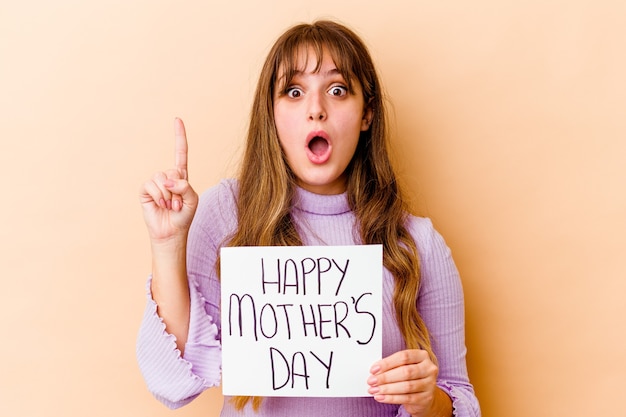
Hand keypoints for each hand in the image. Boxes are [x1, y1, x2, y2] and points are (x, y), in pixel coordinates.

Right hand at [139, 118, 198, 243]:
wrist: (171, 232)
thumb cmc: (184, 216)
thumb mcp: (193, 200)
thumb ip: (185, 186)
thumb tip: (168, 180)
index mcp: (181, 176)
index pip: (180, 153)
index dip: (179, 136)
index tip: (177, 120)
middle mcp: (168, 177)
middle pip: (173, 170)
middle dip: (177, 190)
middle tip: (178, 204)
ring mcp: (156, 183)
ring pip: (161, 178)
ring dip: (168, 195)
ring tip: (169, 206)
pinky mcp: (145, 190)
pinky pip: (151, 185)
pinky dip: (158, 195)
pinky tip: (160, 204)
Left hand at [368, 349, 445, 416]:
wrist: (423, 394)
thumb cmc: (411, 377)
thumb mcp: (404, 366)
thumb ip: (392, 366)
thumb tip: (375, 370)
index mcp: (422, 356)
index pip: (403, 356)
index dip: (387, 363)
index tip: (374, 369)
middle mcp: (429, 368)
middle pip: (405, 372)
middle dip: (385, 377)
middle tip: (372, 381)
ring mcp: (429, 384)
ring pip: (406, 386)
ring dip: (387, 389)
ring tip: (374, 390)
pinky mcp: (426, 398)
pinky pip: (407, 398)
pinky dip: (391, 398)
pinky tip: (381, 397)